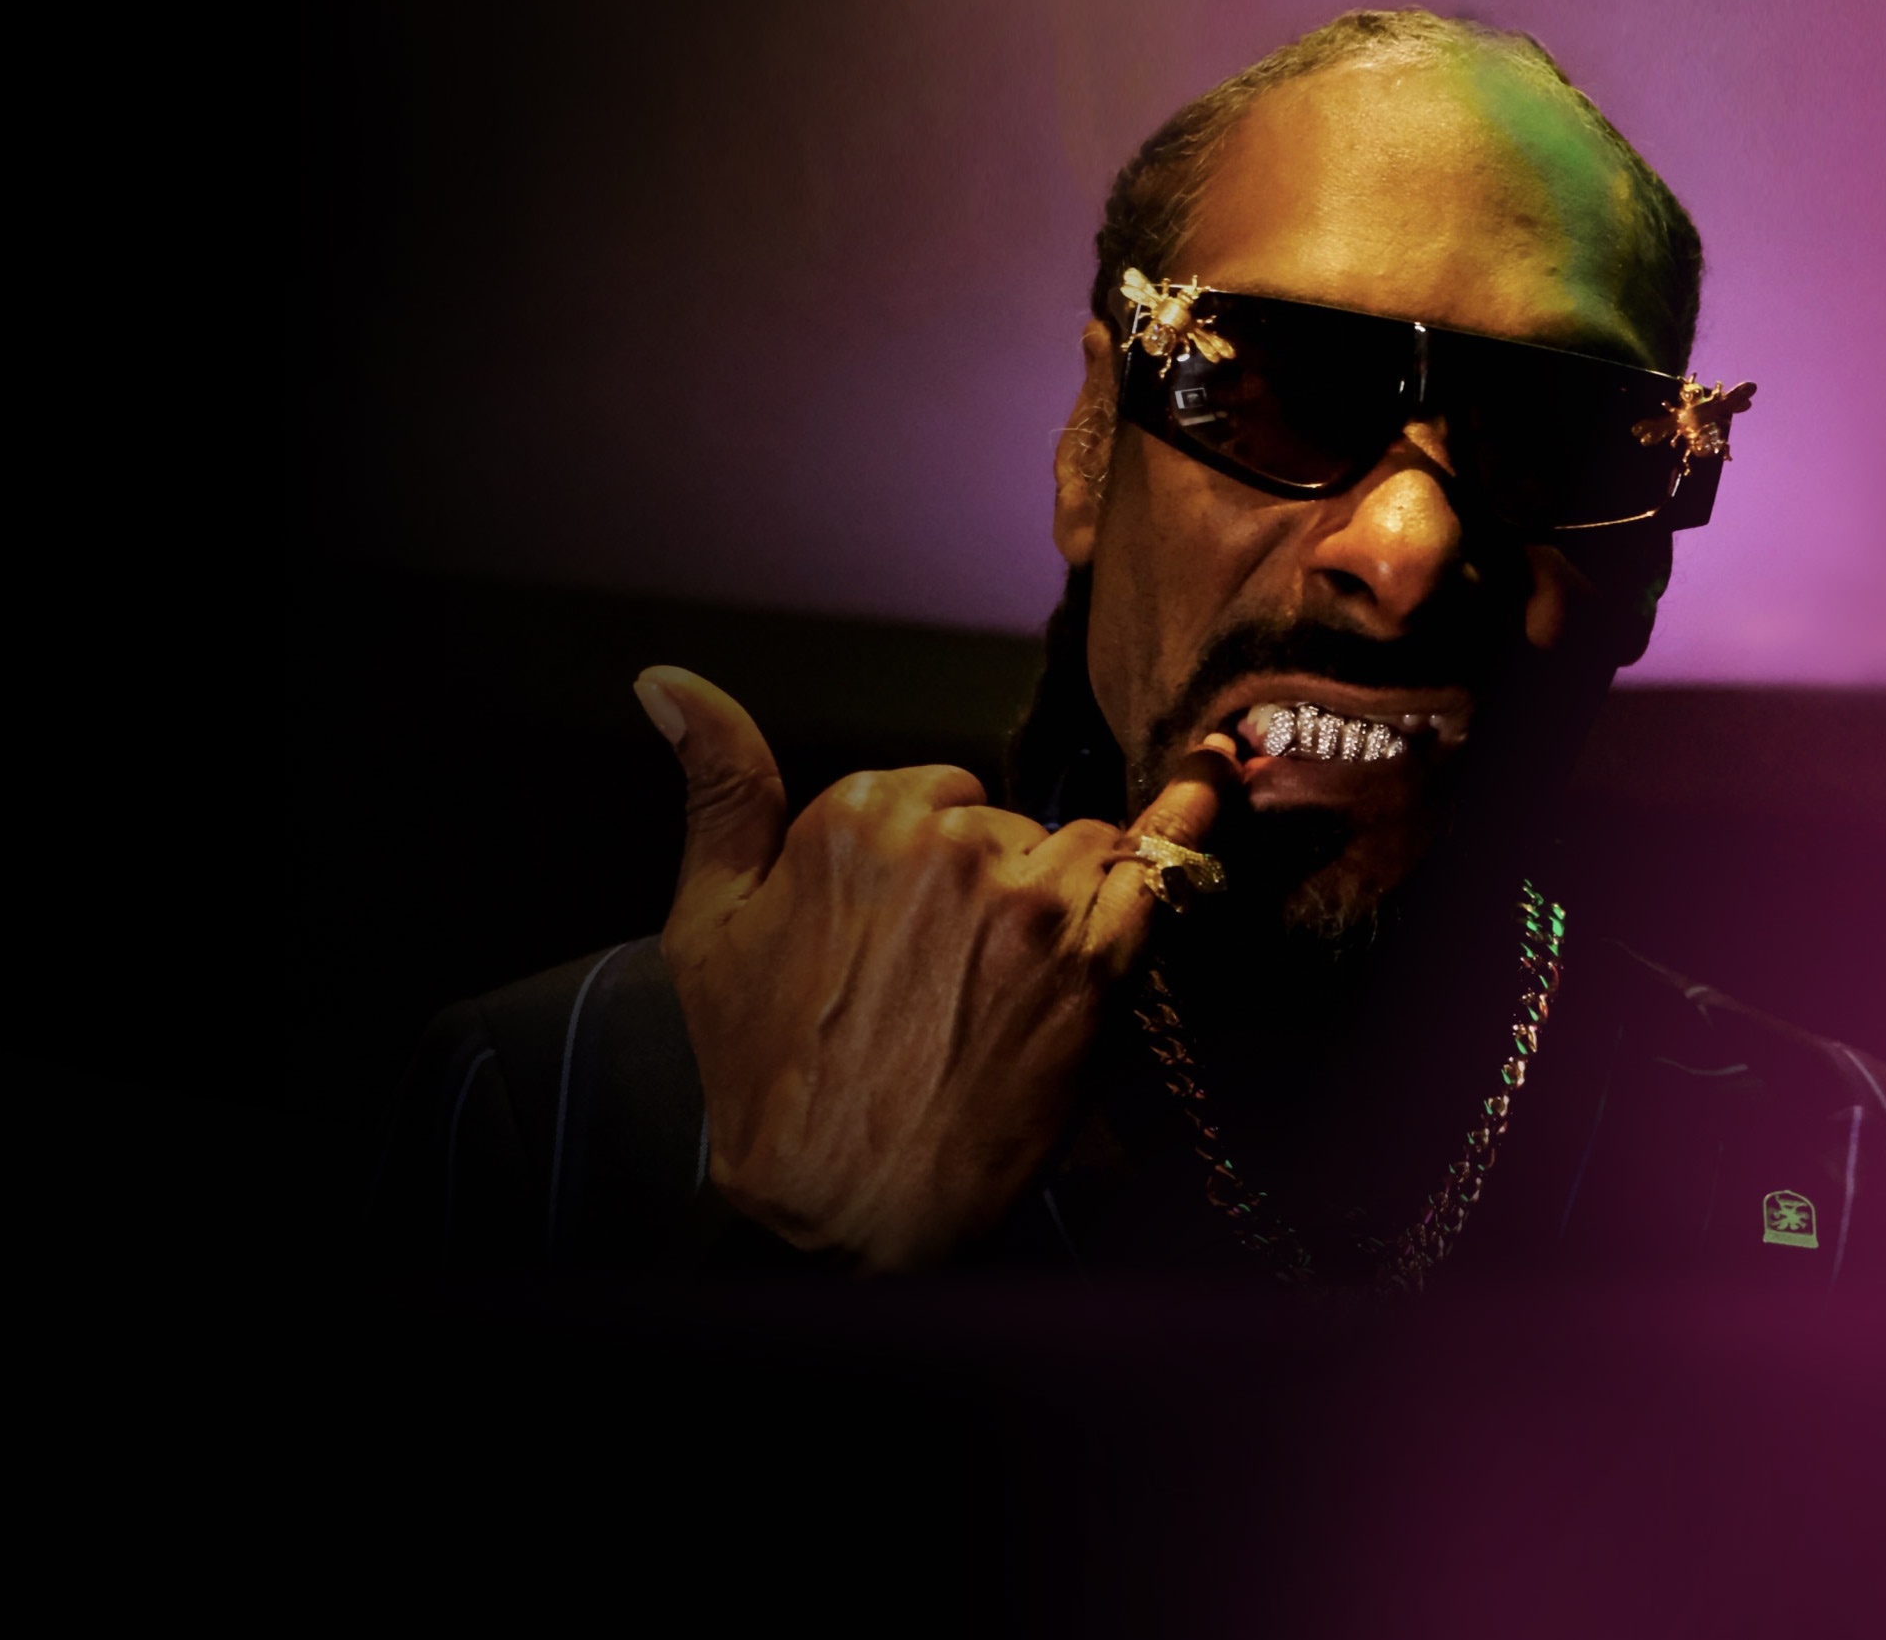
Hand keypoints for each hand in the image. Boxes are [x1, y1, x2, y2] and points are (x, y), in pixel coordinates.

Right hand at [636, 665, 1236, 1272]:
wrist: (841, 1207)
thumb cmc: (767, 1068)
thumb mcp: (712, 918)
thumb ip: (717, 782)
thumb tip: (665, 677)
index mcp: (858, 816)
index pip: (939, 788)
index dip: (932, 857)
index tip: (906, 932)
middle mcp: (948, 844)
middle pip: (1008, 818)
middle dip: (993, 879)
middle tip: (949, 980)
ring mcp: (1027, 903)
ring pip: (1080, 844)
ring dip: (1066, 893)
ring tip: (1017, 979)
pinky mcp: (1093, 965)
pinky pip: (1162, 868)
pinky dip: (1190, 831)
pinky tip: (1220, 780)